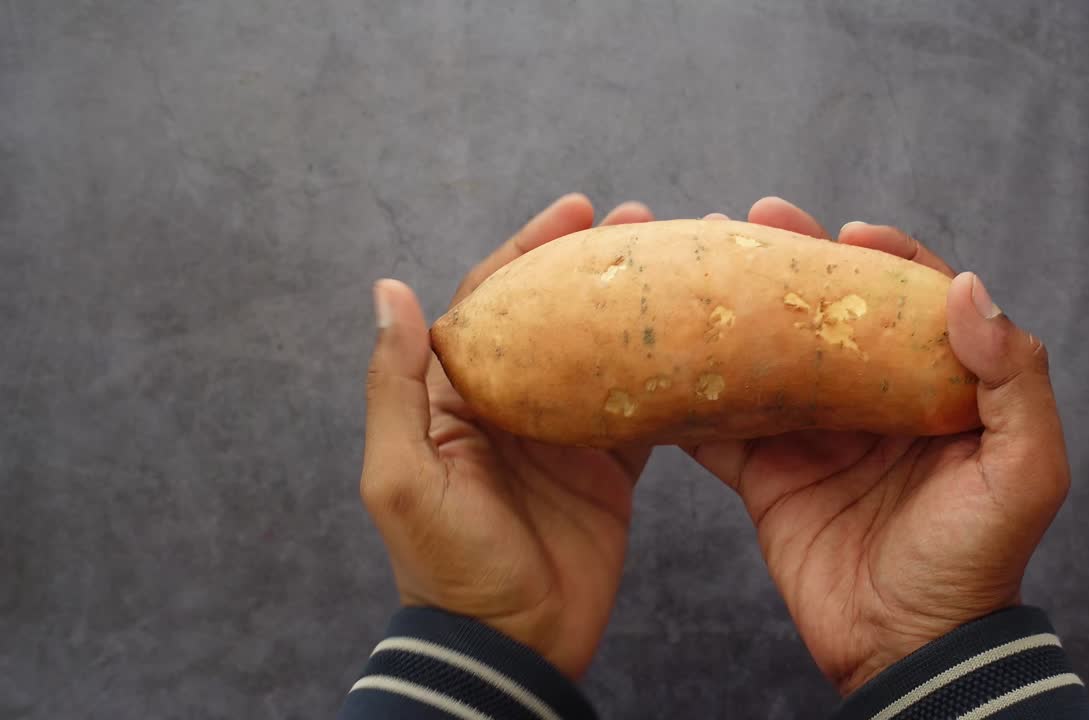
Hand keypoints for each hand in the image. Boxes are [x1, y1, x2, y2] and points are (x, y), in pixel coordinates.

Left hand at [360, 193, 654, 677]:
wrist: (509, 646)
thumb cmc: (446, 566)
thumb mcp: (402, 477)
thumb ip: (396, 386)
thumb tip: (388, 289)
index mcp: (458, 395)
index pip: (493, 301)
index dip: (531, 250)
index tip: (576, 208)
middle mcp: (512, 404)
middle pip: (557, 314)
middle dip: (595, 263)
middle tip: (646, 220)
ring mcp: (564, 434)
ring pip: (603, 352)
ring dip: (636, 307)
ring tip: (681, 261)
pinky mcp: (608, 470)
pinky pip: (642, 411)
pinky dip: (667, 376)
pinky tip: (697, 339)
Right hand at [686, 199, 1070, 694]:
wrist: (908, 649)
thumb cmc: (975, 563)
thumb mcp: (1024, 475)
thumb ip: (1015, 381)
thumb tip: (968, 287)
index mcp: (934, 389)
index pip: (910, 298)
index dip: (881, 256)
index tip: (845, 233)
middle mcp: (872, 400)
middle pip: (826, 311)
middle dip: (789, 259)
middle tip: (750, 217)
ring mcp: (814, 435)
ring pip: (767, 354)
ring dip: (731, 309)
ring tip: (691, 259)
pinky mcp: (768, 476)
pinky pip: (721, 425)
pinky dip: (688, 393)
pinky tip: (658, 351)